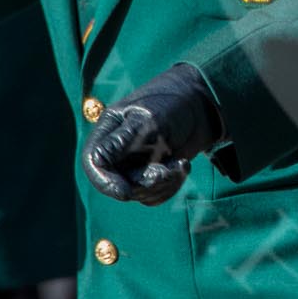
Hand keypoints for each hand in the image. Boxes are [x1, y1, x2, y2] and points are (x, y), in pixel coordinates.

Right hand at [82, 65, 222, 206]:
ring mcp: (134, 165)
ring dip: (162, 184)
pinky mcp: (152, 175)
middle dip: (145, 181)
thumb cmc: (173, 104)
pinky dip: (171, 185)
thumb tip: (96, 162)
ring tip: (181, 164)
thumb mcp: (148, 120)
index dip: (105, 181)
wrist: (204, 104)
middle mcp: (117, 151)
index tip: (126, 191)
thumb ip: (123, 141)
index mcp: (108, 131)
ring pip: (139, 193)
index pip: (94, 162)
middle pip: (117, 183)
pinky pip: (155, 195)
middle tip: (167, 170)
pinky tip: (183, 165)